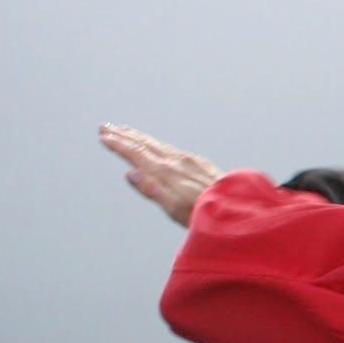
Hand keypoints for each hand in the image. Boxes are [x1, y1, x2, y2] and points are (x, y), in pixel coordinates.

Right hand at [100, 123, 222, 228]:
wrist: (239, 210)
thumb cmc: (206, 215)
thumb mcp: (174, 208)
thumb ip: (152, 190)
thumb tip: (131, 173)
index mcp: (167, 172)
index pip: (137, 154)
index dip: (119, 145)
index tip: (104, 136)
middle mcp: (178, 162)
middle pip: (146, 145)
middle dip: (125, 136)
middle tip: (107, 127)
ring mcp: (190, 161)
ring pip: (158, 145)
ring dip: (139, 137)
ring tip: (125, 130)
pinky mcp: (201, 164)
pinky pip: (172, 148)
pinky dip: (157, 144)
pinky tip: (156, 145)